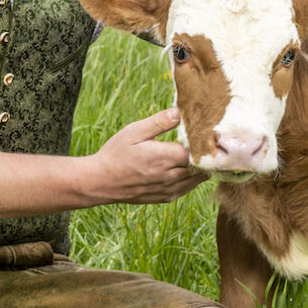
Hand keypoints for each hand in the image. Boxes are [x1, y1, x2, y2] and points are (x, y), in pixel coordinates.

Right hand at [88, 107, 205, 204]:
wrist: (100, 182)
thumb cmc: (116, 153)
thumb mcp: (135, 131)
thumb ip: (160, 122)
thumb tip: (180, 110)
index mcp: (165, 158)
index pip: (198, 151)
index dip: (203, 141)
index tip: (204, 132)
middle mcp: (170, 176)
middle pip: (201, 166)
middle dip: (205, 154)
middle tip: (207, 141)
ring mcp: (169, 190)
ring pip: (198, 179)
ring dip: (201, 167)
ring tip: (200, 153)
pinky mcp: (166, 197)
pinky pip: (188, 188)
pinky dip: (193, 178)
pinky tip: (188, 167)